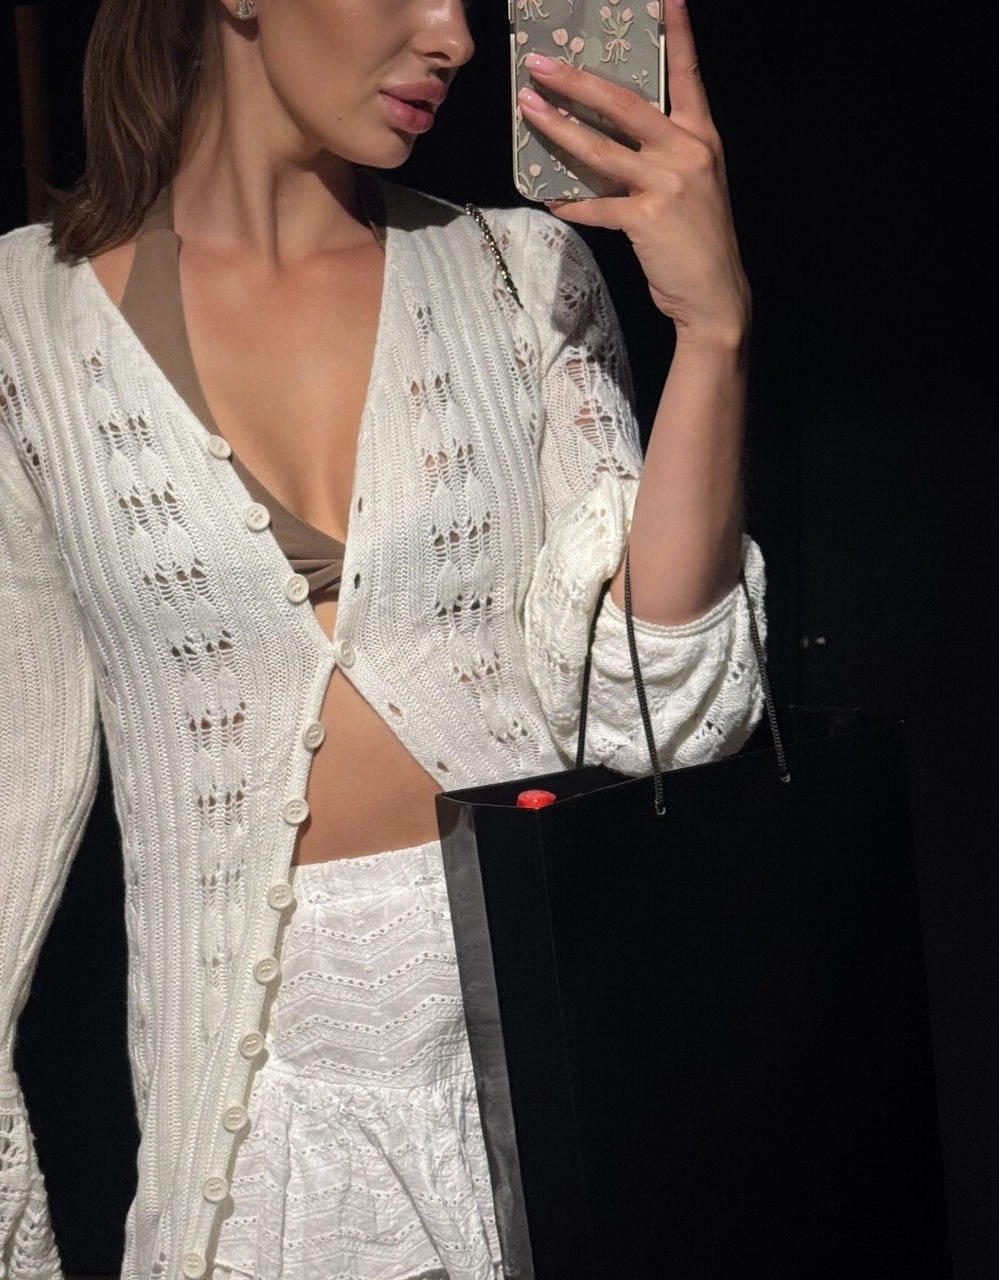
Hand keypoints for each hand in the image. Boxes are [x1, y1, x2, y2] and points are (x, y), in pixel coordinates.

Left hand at [517, 0, 749, 341]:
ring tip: (529, 110)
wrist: (715, 296)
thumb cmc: (698, 241)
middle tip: (541, 64)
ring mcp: (667, 184)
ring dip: (559, 128)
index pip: (687, 73)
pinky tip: (551, 198)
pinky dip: (572, 203)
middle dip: (579, 81)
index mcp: (701, 137)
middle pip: (625, 103)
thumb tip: (605, 143)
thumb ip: (659, 158)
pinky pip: (598, 206)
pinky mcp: (647, 219)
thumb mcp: (691, 186)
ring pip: (601, 149)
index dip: (676, 32)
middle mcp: (687, 151)